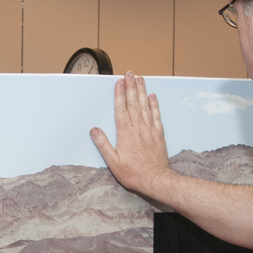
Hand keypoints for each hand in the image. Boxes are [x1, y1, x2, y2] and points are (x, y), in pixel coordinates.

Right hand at [90, 71, 173, 197]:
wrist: (156, 179)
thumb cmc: (134, 173)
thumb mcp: (113, 162)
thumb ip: (103, 145)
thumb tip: (94, 130)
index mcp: (126, 133)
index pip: (121, 109)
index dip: (119, 94)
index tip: (119, 82)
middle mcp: (138, 128)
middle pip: (133, 103)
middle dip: (131, 86)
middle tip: (129, 73)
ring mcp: (150, 130)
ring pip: (145, 106)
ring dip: (142, 91)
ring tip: (140, 78)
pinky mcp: (158, 134)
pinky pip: (156, 115)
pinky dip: (154, 104)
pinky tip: (152, 96)